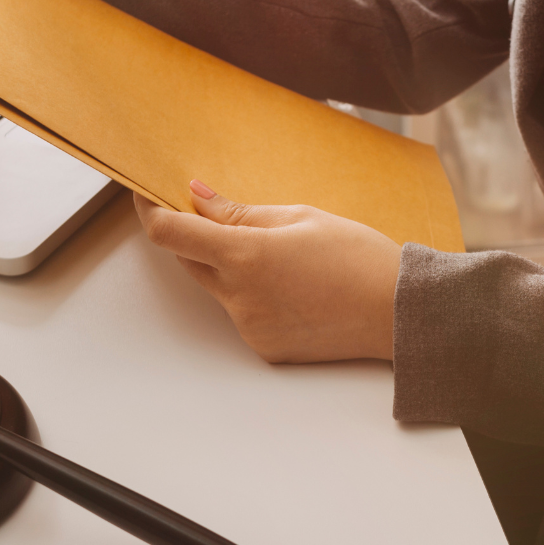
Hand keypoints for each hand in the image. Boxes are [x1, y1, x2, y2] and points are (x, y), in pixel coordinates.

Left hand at [134, 180, 401, 362]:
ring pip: (219, 288)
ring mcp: (249, 327)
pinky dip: (256, 296)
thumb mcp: (300, 217)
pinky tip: (297, 289)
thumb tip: (197, 196)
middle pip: (190, 260)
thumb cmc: (358, 256)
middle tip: (220, 215)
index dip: (150, 211)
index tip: (145, 195)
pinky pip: (243, 313)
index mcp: (245, 255)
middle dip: (196, 236)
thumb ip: (240, 212)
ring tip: (286, 259)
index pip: (170, 233)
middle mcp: (239, 297)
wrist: (399, 313)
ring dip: (232, 268)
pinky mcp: (264, 348)